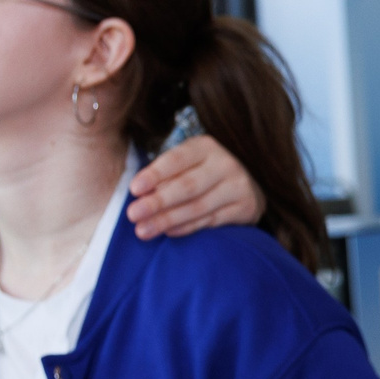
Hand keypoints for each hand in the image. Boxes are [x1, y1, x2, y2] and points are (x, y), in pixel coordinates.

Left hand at [127, 134, 264, 237]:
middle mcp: (225, 163)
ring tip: (144, 229)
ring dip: (168, 220)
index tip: (134, 189)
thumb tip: (141, 198)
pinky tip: (168, 232)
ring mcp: (239, 186)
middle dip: (158, 202)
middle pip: (188, 186)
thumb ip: (165, 177)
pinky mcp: (246, 207)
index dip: (155, 174)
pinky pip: (212, 221)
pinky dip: (187, 228)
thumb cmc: (201, 174)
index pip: (177, 159)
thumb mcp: (184, 165)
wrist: (243, 186)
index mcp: (205, 146)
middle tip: (133, 214)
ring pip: (198, 206)